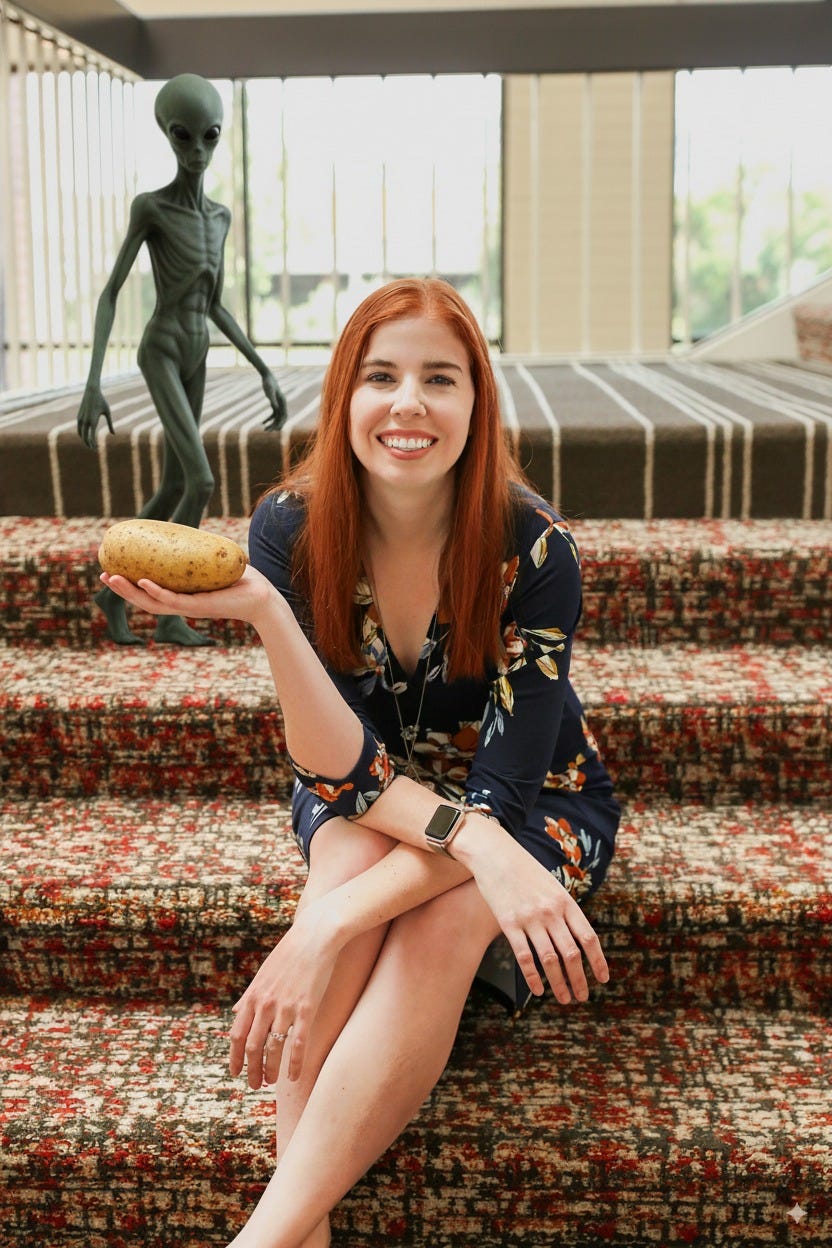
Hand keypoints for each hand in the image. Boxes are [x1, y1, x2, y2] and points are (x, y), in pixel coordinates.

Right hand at [77, 385, 113, 448]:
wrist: (92, 391)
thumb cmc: (102, 401)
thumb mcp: (108, 412)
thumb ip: (110, 424)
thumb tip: (113, 434)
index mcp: (93, 421)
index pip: (91, 436)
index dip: (93, 444)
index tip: (96, 448)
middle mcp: (85, 421)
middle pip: (84, 437)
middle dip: (88, 444)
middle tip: (93, 448)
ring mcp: (80, 419)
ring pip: (80, 433)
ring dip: (84, 439)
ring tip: (90, 443)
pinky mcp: (78, 416)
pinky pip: (79, 428)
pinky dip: (82, 434)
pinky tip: (86, 436)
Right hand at [99, 562, 279, 628]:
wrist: (262, 594)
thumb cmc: (238, 578)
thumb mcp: (210, 561)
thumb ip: (195, 550)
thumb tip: (183, 528)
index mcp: (180, 595)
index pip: (148, 591)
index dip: (127, 583)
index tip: (109, 570)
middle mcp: (181, 604)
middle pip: (143, 599)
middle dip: (120, 588)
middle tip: (102, 574)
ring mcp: (188, 607)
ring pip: (152, 602)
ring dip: (130, 591)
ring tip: (111, 578)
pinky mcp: (200, 607)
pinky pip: (173, 601)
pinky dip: (156, 592)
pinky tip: (142, 582)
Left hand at [229, 905, 339, 1086]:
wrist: (314, 936)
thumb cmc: (289, 955)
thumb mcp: (263, 974)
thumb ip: (249, 996)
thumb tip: (235, 1011)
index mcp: (253, 996)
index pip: (237, 1034)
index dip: (235, 1056)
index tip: (236, 1072)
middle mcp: (265, 1004)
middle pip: (252, 1046)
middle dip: (251, 1069)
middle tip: (254, 1085)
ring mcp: (285, 1007)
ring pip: (272, 1048)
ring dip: (270, 1070)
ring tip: (270, 1082)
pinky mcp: (306, 1009)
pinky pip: (297, 1044)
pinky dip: (294, 1064)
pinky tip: (293, 1076)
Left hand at [260, 370, 286, 431]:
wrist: (267, 376)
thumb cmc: (268, 383)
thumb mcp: (269, 392)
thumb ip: (273, 400)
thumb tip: (276, 409)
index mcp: (283, 402)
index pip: (284, 415)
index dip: (280, 423)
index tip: (274, 429)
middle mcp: (282, 404)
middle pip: (281, 418)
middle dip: (275, 425)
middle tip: (267, 431)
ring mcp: (279, 405)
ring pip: (277, 418)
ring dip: (272, 424)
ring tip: (265, 429)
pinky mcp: (274, 404)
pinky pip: (273, 415)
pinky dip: (269, 419)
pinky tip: (263, 423)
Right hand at [459, 820, 608, 1004]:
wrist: (495, 854)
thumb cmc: (525, 870)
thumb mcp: (552, 886)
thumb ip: (564, 909)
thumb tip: (576, 937)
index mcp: (566, 901)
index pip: (588, 937)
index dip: (598, 961)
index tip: (603, 979)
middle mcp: (551, 912)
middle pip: (571, 954)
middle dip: (580, 979)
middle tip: (583, 996)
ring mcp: (530, 918)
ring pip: (550, 960)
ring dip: (560, 984)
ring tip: (566, 999)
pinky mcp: (509, 923)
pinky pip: (524, 957)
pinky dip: (533, 978)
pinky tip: (538, 991)